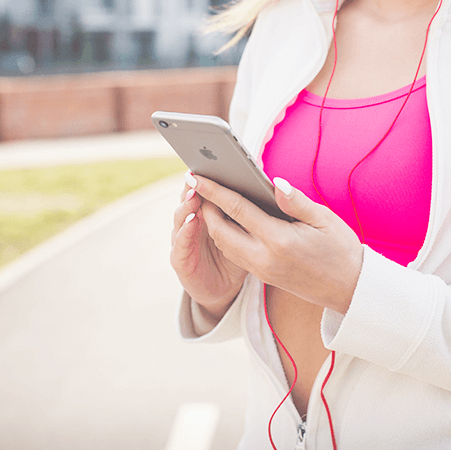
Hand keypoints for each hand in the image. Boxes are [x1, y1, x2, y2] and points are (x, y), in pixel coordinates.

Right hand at [170, 173, 248, 320]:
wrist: (224, 290)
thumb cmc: (242, 257)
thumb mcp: (251, 233)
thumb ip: (253, 211)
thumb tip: (271, 185)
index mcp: (211, 213)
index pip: (209, 191)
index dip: (211, 177)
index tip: (217, 159)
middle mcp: (193, 223)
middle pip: (190, 199)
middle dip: (194, 185)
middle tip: (201, 169)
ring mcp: (184, 241)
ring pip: (181, 217)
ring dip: (186, 203)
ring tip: (195, 191)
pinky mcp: (180, 261)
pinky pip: (180, 244)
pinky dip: (184, 231)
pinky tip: (192, 219)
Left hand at [190, 173, 363, 313]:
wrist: (350, 289)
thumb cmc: (341, 250)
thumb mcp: (324, 219)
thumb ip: (295, 201)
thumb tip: (274, 182)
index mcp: (279, 241)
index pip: (237, 210)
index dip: (214, 191)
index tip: (197, 176)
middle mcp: (264, 258)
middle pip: (220, 230)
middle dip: (206, 207)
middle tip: (199, 185)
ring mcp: (261, 270)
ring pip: (224, 245)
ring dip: (212, 223)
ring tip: (209, 199)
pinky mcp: (263, 276)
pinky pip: (234, 254)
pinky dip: (225, 236)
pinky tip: (228, 220)